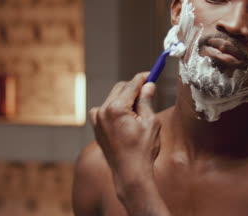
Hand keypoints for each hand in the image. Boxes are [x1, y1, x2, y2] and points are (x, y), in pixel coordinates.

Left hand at [89, 72, 160, 186]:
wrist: (130, 173)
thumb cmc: (143, 150)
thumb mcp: (151, 122)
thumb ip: (147, 101)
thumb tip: (148, 85)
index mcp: (116, 108)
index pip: (131, 85)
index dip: (143, 78)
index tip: (152, 74)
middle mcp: (102, 111)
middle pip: (120, 88)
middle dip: (134, 88)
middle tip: (149, 90)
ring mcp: (97, 119)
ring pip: (113, 98)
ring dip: (125, 98)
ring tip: (139, 109)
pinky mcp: (96, 126)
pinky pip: (105, 109)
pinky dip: (115, 108)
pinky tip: (126, 118)